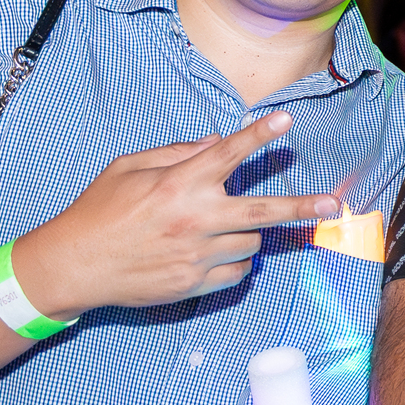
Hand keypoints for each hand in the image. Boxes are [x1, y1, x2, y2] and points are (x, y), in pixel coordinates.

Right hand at [15, 111, 340, 317]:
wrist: (73, 266)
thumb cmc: (98, 211)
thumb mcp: (128, 168)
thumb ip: (175, 154)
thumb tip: (215, 143)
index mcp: (178, 185)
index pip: (228, 154)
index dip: (259, 135)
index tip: (286, 120)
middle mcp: (194, 219)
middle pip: (263, 212)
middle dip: (301, 207)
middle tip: (330, 204)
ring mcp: (196, 255)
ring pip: (251, 242)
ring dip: (247, 232)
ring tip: (221, 227)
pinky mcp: (194, 284)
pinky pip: (237, 271)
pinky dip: (235, 260)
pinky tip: (214, 252)